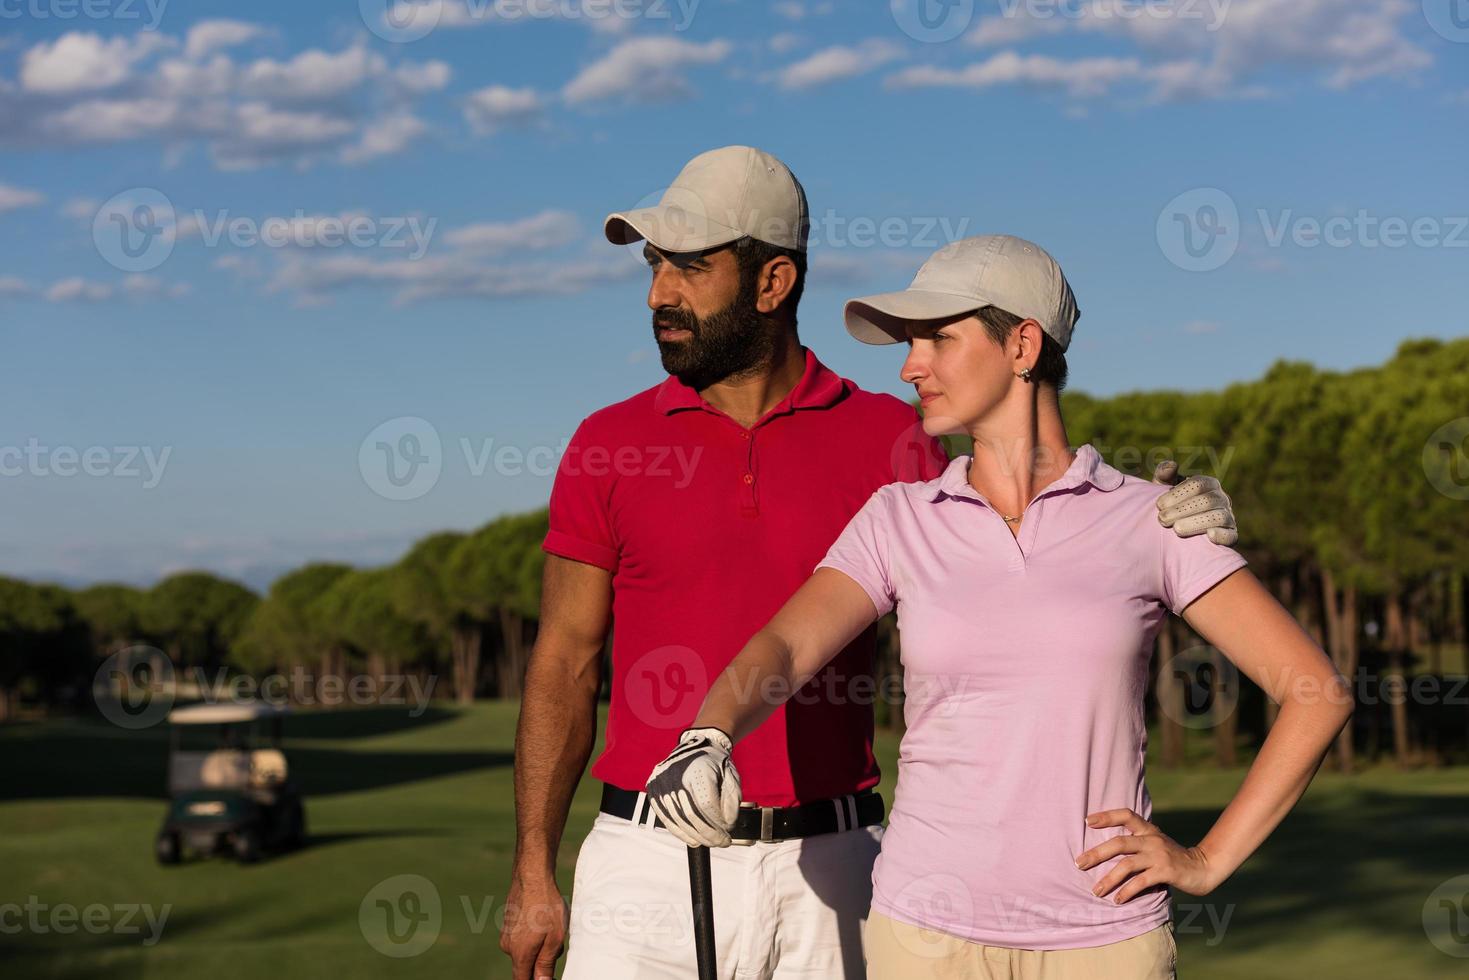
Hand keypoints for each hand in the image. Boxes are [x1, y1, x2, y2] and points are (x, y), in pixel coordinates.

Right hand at [499, 868, 568, 979]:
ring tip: (550, 925)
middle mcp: (507, 947)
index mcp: (519, 954)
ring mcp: (505, 934)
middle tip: (556, 942)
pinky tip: (542, 918)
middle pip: (526, 965)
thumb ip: (546, 964)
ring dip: (539, 945)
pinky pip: (522, 937)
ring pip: (525, 950)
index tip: (548, 976)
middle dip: (542, 960)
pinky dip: (533, 934)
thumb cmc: (546, 905)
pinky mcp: (507, 924)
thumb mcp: (555, 937)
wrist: (532, 876)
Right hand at [645, 726, 741, 847]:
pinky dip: (680, 833)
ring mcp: (661, 783)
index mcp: (697, 769)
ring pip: (678, 820)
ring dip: (696, 837)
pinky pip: (666, 818)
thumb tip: (727, 825)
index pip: (707, 805)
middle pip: (692, 816)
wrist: (695, 745)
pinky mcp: (654, 790)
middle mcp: (676, 775)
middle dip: (709, 835)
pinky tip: (694, 839)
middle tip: (721, 842)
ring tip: (709, 842)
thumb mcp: (731, 777)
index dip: (718, 824)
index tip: (728, 832)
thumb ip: (732, 801)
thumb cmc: (715, 763)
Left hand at [1075, 808, 1219, 902]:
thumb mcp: (1155, 844)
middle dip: (1096, 854)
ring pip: (1127, 864)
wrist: (1204, 868)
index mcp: (1148, 829)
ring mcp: (1159, 855)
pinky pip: (1141, 881)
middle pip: (1119, 842)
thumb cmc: (1173, 858)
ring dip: (1109, 879)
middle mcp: (1152, 839)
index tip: (1087, 821)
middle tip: (1079, 864)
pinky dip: (1127, 891)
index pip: (1126, 814)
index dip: (1107, 816)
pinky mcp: (1166, 872)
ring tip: (1096, 891)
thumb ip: (1136, 844)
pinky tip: (1117, 899)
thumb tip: (1104, 851)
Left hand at [1152, 460, 1238, 545]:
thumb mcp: (1163, 489)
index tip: (1159, 504)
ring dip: (1197, 523)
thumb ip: (1164, 475)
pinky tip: (1209, 536)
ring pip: (1219, 517)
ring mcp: (1229, 517)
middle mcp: (1222, 498)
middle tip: (1162, 518)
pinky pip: (1231, 535)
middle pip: (1208, 500)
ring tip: (1176, 529)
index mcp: (1209, 484)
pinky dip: (1222, 535)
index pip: (1198, 484)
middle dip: (1183, 509)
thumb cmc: (1170, 505)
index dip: (1178, 493)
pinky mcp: (1231, 535)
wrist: (1176, 530)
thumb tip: (1172, 466)